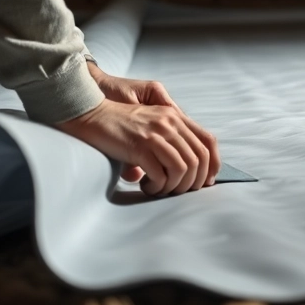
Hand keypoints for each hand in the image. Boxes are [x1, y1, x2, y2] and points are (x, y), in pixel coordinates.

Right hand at [56, 66, 219, 195]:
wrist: (91, 113)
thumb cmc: (118, 123)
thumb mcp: (149, 124)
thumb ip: (166, 141)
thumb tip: (177, 173)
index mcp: (175, 116)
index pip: (208, 140)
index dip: (213, 164)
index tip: (207, 181)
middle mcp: (170, 123)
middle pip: (199, 159)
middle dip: (193, 182)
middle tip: (178, 191)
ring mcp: (155, 134)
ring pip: (183, 168)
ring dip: (174, 187)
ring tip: (159, 190)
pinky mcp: (140, 146)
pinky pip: (161, 174)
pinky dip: (157, 187)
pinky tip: (146, 187)